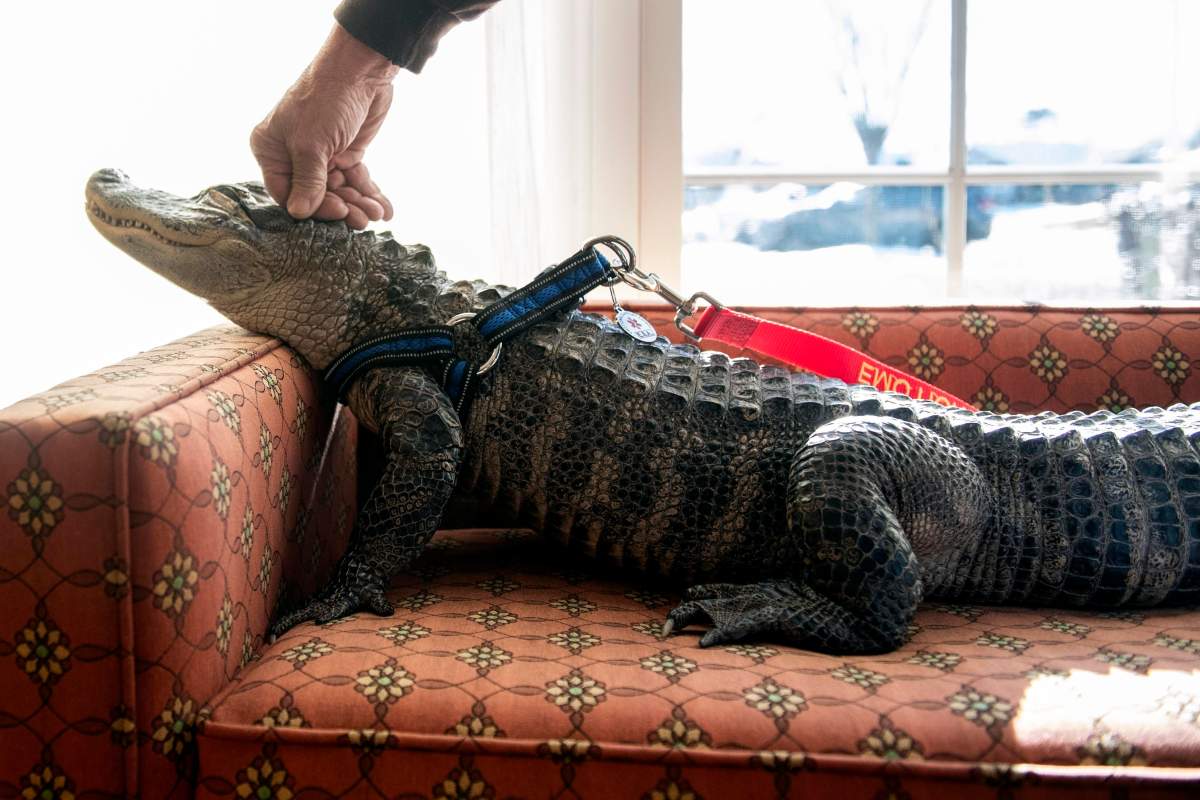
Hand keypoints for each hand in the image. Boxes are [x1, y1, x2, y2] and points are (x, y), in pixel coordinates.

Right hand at [251, 26, 398, 228]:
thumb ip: (308, 181)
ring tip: (378, 214)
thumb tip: (298, 213)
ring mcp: (321, 155)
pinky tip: (385, 209)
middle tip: (363, 220)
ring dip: (359, 204)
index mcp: (271, 150)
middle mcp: (293, 155)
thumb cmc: (324, 100)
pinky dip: (369, 194)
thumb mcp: (311, 144)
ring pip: (338, 191)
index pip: (286, 193)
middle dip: (342, 208)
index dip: (312, 207)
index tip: (337, 212)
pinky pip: (355, 181)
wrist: (361, 70)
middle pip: (316, 195)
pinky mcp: (346, 153)